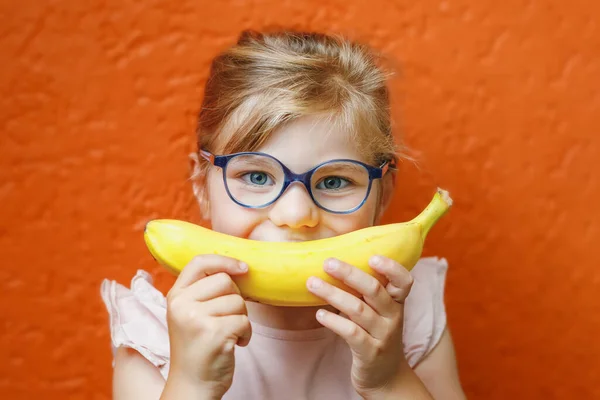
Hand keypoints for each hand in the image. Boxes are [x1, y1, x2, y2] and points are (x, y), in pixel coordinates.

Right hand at [164, 255, 250, 398]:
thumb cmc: (198, 348)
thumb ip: (204, 291)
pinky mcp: (213, 333)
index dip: (224, 260)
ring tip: (228, 334)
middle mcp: (181, 304)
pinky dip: (246, 334)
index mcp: (175, 296)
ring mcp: (196, 318)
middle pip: (225, 281)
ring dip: (242, 319)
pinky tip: (235, 344)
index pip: (199, 262)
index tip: (242, 268)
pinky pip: (244, 321)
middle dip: (236, 298)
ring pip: (238, 301)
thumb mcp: (190, 314)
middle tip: (228, 318)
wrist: (192, 386)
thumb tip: (238, 267)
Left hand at [306, 255, 413, 397]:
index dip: (391, 267)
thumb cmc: (376, 335)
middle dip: (350, 274)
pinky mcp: (370, 353)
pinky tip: (319, 314)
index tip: (372, 256)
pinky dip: (334, 321)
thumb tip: (335, 264)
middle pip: (374, 290)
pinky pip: (351, 333)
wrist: (386, 377)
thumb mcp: (378, 313)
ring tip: (312, 284)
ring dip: (333, 294)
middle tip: (328, 263)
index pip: (404, 281)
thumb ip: (366, 292)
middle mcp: (393, 316)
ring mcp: (383, 335)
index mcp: (396, 302)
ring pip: (358, 309)